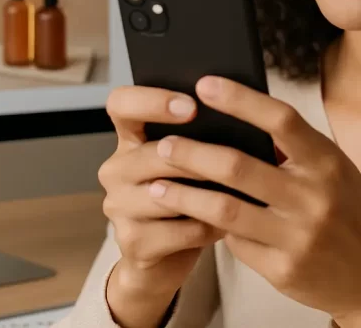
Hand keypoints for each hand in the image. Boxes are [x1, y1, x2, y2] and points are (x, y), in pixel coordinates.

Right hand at [97, 85, 224, 326]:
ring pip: (165, 195)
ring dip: (206, 195)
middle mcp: (116, 169)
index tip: (192, 106)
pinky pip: (178, 232)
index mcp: (129, 139)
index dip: (152, 100)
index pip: (121, 104)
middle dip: (195, 156)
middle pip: (149, 153)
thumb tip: (243, 116)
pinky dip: (208, 228)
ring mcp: (119, 207)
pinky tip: (227, 226)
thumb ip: (202, 139)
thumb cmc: (187, 198)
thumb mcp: (189, 163)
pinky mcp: (132, 242)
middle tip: (233, 157)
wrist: (166, 259)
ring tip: (240, 194)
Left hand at [145, 76, 360, 326]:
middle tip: (163, 145)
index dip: (240, 99)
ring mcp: (298, 235)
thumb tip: (234, 116)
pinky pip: (234, 243)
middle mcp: (314, 196)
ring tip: (156, 186)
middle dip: (192, 153)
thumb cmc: (344, 211)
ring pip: (224, 209)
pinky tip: (188, 218)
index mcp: (326, 162)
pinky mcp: (283, 269)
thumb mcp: (332, 170)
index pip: (280, 120)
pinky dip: (209, 228)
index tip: (203, 85)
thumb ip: (292, 148)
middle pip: (238, 166)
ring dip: (183, 196)